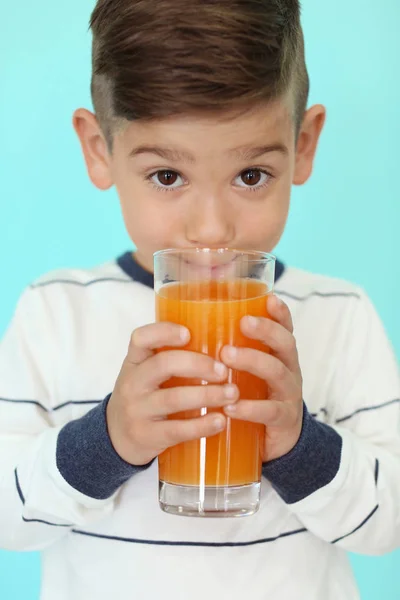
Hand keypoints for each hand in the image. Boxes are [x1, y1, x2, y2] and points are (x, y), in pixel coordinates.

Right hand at [107, 323, 238, 465]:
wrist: (116, 437)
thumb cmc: (143, 397)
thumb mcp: (144, 373)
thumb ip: (169, 359)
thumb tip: (219, 346)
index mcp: (134, 361)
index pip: (141, 338)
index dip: (164, 332)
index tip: (188, 333)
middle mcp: (132, 383)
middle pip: (163, 365)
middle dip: (198, 365)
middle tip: (224, 370)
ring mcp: (137, 410)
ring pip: (174, 398)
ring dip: (208, 394)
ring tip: (232, 393)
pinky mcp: (146, 436)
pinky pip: (177, 429)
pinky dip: (202, 425)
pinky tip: (221, 420)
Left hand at [220, 295, 302, 461]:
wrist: (273, 442)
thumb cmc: (252, 398)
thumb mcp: (245, 373)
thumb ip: (228, 352)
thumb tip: (186, 329)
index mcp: (278, 355)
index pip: (284, 328)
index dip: (280, 313)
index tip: (269, 298)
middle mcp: (288, 370)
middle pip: (285, 344)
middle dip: (266, 330)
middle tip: (243, 322)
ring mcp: (288, 395)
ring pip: (277, 373)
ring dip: (253, 361)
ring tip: (227, 356)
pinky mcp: (283, 421)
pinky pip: (270, 412)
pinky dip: (250, 408)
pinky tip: (231, 406)